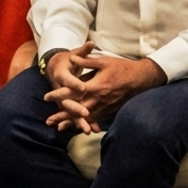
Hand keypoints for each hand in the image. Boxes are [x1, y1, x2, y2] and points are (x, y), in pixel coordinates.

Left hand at [43, 49, 166, 132]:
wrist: (140, 79)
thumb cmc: (121, 68)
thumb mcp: (103, 61)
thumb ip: (86, 61)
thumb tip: (71, 59)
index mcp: (95, 86)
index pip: (73, 93)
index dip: (59, 95)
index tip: (47, 97)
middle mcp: (99, 100)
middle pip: (76, 110)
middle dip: (62, 115)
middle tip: (48, 121)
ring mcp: (104, 107)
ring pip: (85, 118)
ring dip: (71, 123)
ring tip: (59, 127)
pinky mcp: (109, 110)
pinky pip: (95, 120)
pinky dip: (85, 124)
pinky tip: (78, 129)